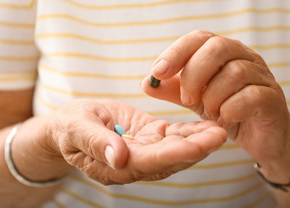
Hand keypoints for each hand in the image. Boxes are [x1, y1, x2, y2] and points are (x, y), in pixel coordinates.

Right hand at [46, 99, 225, 184]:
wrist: (73, 123)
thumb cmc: (70, 126)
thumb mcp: (76, 129)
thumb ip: (97, 143)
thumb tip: (119, 158)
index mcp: (114, 166)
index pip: (149, 163)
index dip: (174, 155)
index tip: (199, 146)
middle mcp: (134, 163)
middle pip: (170, 159)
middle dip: (196, 149)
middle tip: (220, 134)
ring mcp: (145, 150)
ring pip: (176, 149)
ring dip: (199, 140)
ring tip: (220, 128)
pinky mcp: (150, 137)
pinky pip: (173, 136)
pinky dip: (191, 131)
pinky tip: (208, 124)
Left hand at [141, 30, 289, 181]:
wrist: (261, 137)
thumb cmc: (227, 111)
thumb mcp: (195, 100)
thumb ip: (173, 90)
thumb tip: (147, 82)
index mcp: (225, 53)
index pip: (200, 37)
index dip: (177, 51)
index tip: (157, 71)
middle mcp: (245, 57)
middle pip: (217, 47)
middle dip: (194, 74)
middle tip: (187, 99)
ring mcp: (262, 76)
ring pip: (235, 72)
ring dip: (213, 96)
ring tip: (209, 112)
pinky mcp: (273, 99)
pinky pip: (251, 95)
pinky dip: (230, 109)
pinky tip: (224, 118)